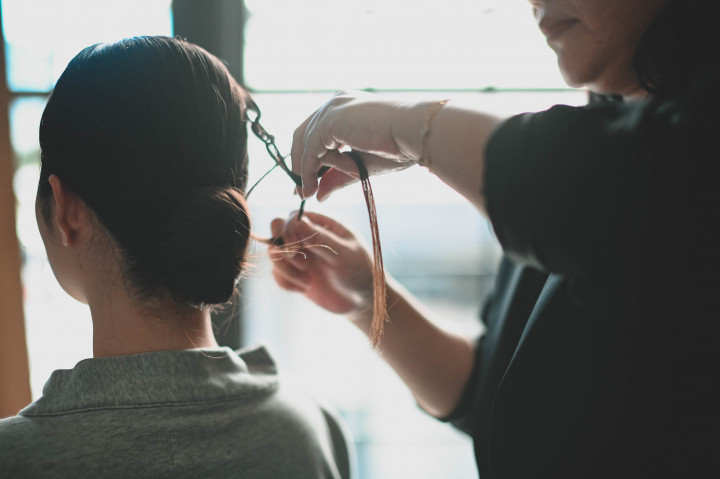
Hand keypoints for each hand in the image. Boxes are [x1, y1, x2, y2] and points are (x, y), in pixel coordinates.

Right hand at [268, 211, 374, 326]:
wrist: (362, 300)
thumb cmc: (360, 272)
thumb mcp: (345, 254)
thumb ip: (322, 239)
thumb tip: (299, 221)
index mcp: (323, 224)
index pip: (293, 216)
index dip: (288, 230)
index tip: (296, 248)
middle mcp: (308, 236)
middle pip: (277, 228)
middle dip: (283, 248)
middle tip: (301, 263)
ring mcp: (300, 254)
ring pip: (275, 253)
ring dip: (286, 269)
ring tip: (308, 280)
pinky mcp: (295, 274)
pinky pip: (277, 274)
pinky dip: (287, 282)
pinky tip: (306, 287)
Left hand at [291, 91, 425, 200]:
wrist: (413, 134)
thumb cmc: (398, 147)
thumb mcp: (361, 166)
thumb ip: (337, 176)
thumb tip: (318, 196)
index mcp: (345, 108)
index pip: (315, 132)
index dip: (306, 159)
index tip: (306, 183)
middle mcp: (336, 103)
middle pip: (302, 135)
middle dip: (299, 165)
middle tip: (300, 190)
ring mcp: (331, 109)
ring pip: (306, 144)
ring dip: (308, 171)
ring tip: (313, 191)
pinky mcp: (329, 120)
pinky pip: (310, 150)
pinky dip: (307, 170)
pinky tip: (312, 187)